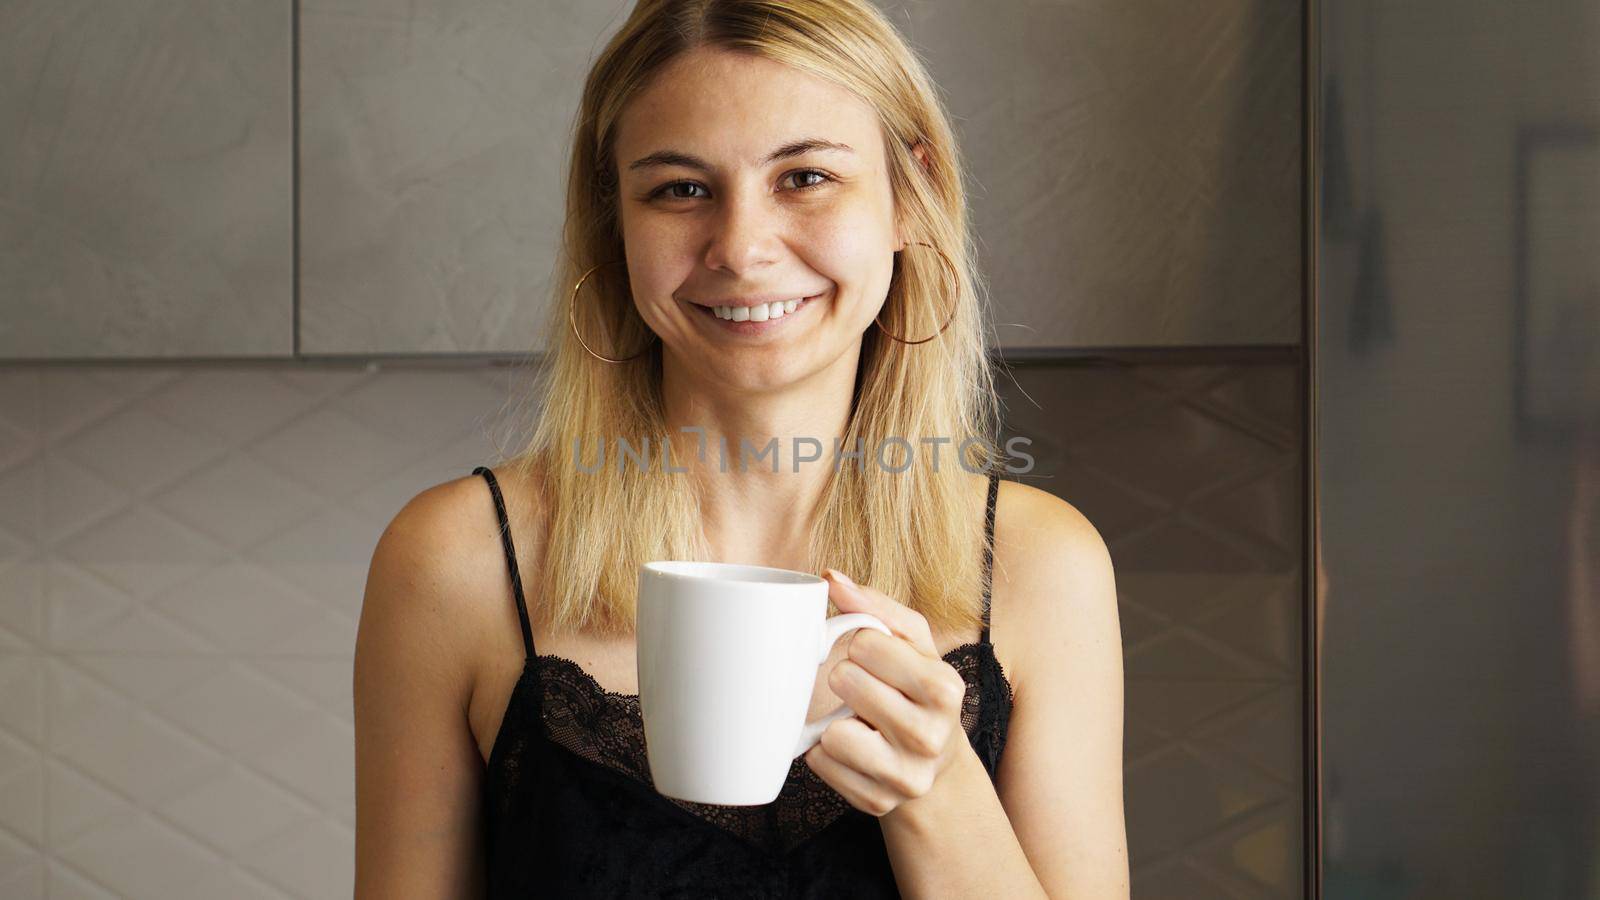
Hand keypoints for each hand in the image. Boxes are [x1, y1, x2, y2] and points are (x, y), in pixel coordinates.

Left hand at [803, 568, 971, 816]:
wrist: (934, 764)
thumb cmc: (916, 689)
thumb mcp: (911, 643)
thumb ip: (874, 605)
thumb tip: (831, 577)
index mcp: (945, 688)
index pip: (866, 642)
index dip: (861, 644)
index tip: (874, 658)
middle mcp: (930, 736)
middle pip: (845, 681)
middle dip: (847, 679)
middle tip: (864, 691)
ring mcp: (905, 776)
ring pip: (832, 731)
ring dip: (834, 720)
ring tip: (858, 720)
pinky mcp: (877, 802)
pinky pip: (820, 763)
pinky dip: (826, 751)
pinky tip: (852, 748)